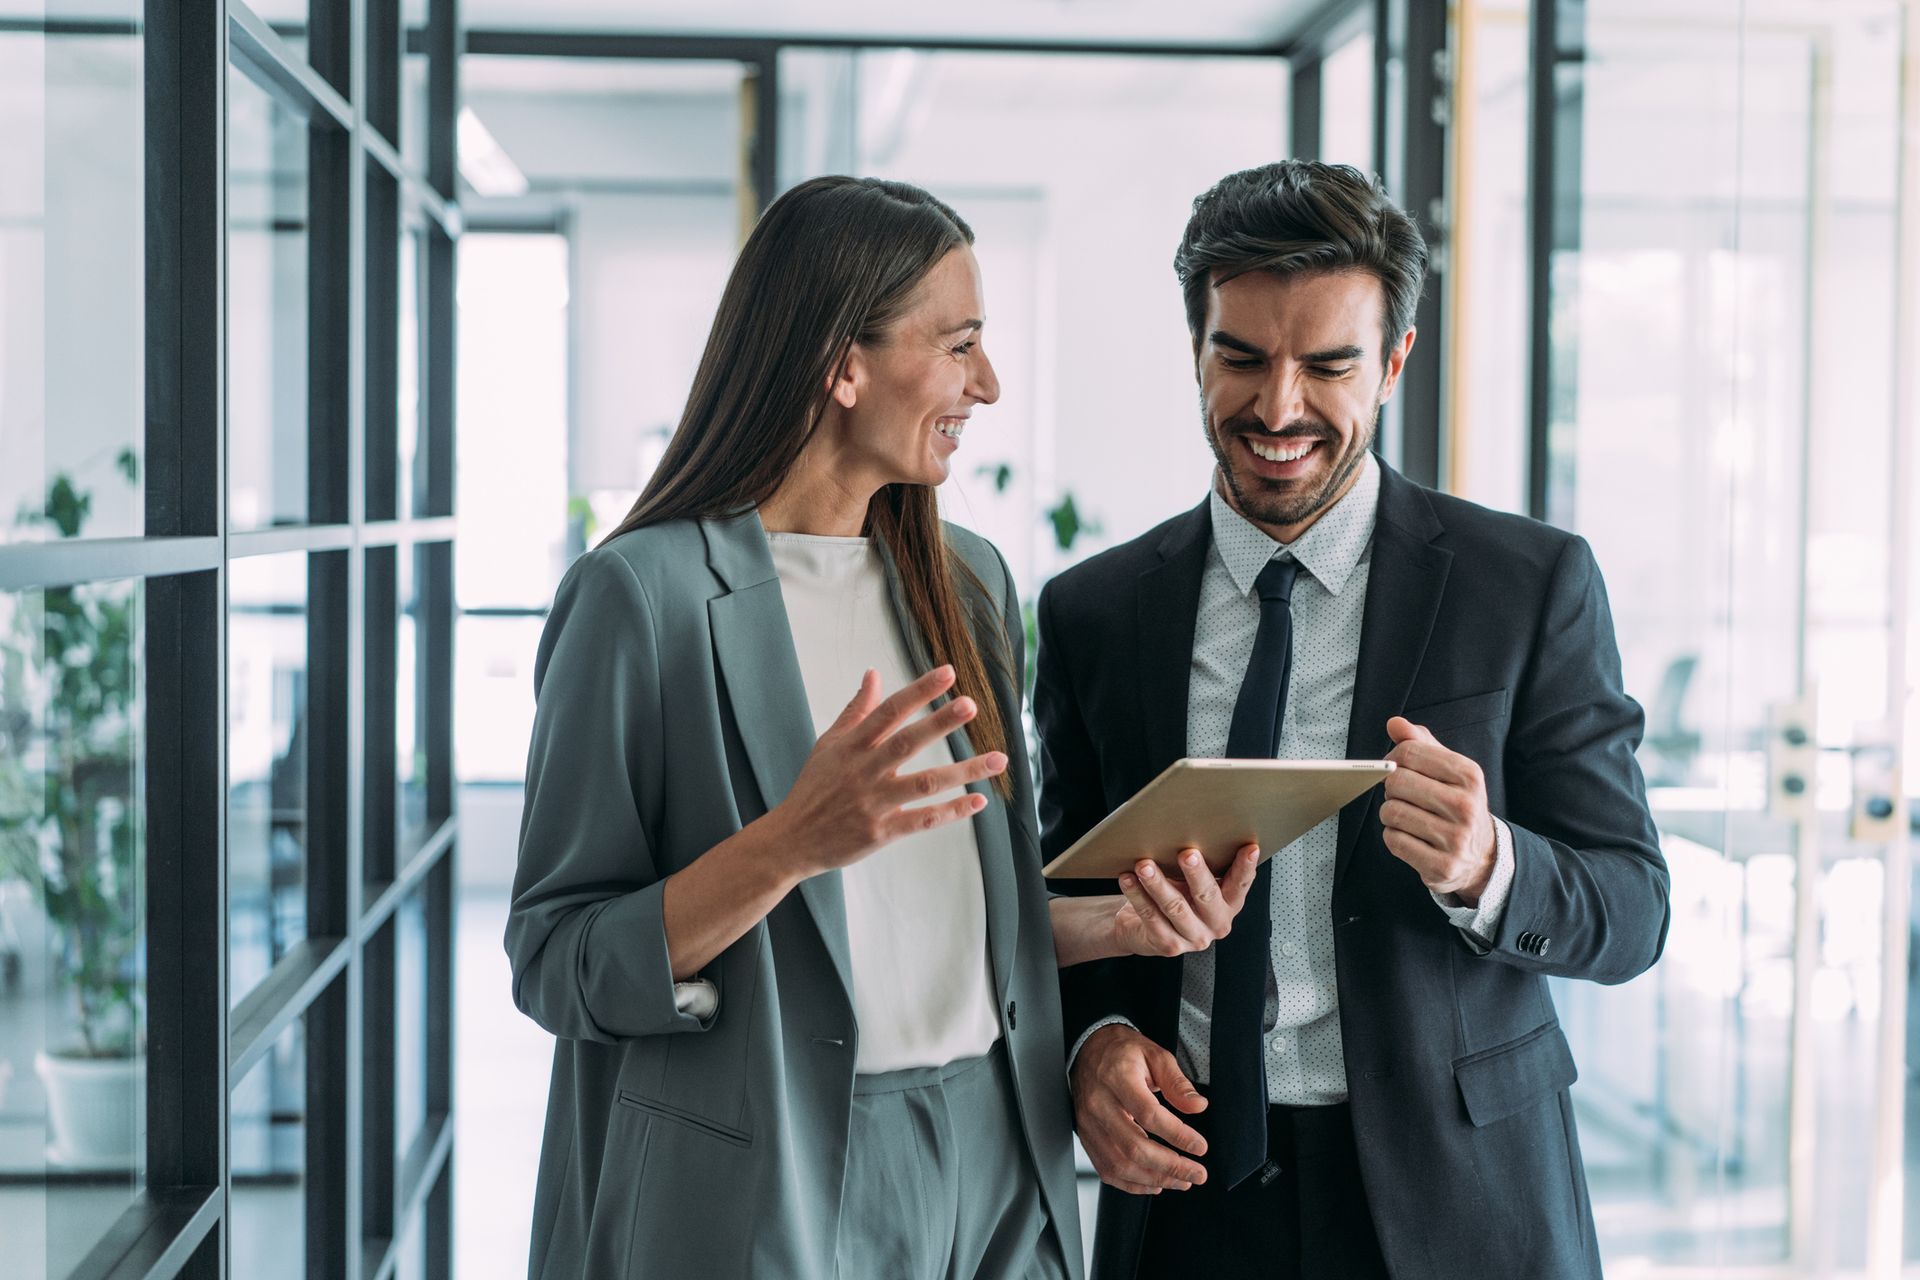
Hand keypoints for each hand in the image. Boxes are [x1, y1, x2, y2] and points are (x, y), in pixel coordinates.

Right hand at [773, 666, 1007, 878]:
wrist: (791, 840)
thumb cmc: (813, 788)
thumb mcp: (828, 744)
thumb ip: (856, 709)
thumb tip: (873, 674)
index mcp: (852, 746)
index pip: (889, 710)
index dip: (919, 690)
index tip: (948, 672)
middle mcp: (864, 771)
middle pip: (907, 742)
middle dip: (940, 722)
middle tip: (971, 705)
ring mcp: (874, 803)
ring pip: (925, 783)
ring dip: (965, 770)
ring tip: (998, 759)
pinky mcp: (881, 832)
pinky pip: (923, 820)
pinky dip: (952, 811)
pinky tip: (978, 800)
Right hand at [1071, 1024, 1208, 1194]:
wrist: (1088, 1051)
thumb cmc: (1122, 1053)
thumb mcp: (1155, 1055)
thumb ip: (1177, 1082)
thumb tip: (1198, 1106)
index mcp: (1117, 1078)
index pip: (1149, 1115)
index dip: (1177, 1135)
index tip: (1200, 1147)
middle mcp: (1099, 1104)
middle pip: (1134, 1147)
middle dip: (1171, 1166)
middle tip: (1197, 1174)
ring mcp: (1089, 1124)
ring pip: (1120, 1164)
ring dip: (1155, 1179)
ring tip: (1181, 1180)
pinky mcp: (1086, 1137)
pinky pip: (1107, 1170)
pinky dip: (1133, 1184)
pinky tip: (1155, 1183)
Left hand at [1110, 844, 1259, 957]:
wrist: (1142, 929)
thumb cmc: (1173, 897)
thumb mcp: (1190, 882)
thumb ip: (1199, 866)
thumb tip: (1192, 831)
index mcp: (1228, 905)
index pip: (1240, 885)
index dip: (1246, 867)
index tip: (1249, 848)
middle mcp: (1216, 923)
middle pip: (1207, 896)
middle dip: (1196, 873)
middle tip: (1187, 853)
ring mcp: (1193, 937)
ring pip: (1175, 907)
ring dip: (1158, 883)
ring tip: (1144, 865)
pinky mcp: (1169, 945)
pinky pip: (1151, 917)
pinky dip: (1138, 895)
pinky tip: (1128, 879)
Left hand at [1382, 717, 1496, 902]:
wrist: (1482, 857)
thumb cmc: (1458, 805)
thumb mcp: (1449, 770)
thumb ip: (1422, 743)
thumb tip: (1394, 724)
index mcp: (1469, 776)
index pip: (1410, 752)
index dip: (1393, 758)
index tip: (1395, 766)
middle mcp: (1466, 806)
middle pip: (1397, 782)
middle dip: (1391, 787)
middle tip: (1401, 794)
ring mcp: (1455, 839)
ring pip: (1391, 812)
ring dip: (1390, 813)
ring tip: (1405, 815)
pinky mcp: (1440, 866)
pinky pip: (1393, 840)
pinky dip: (1393, 836)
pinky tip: (1409, 836)